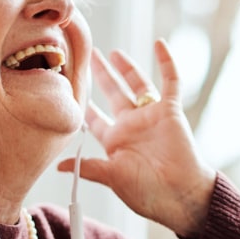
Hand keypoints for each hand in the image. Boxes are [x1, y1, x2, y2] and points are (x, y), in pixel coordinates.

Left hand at [57, 40, 215, 237]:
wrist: (180, 195)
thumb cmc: (148, 192)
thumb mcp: (113, 178)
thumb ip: (88, 167)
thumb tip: (58, 166)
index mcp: (116, 141)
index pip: (96, 119)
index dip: (84, 106)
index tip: (69, 89)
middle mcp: (133, 125)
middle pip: (113, 94)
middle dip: (101, 76)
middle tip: (88, 57)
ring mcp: (152, 116)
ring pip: (137, 84)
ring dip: (126, 68)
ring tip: (113, 52)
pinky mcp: (171, 110)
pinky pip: (170, 82)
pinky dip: (166, 62)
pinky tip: (160, 43)